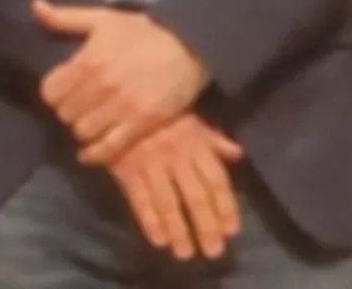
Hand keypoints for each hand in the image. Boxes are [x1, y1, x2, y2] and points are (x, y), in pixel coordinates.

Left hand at [33, 0, 209, 162]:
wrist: (190, 46)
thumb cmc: (143, 32)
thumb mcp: (102, 19)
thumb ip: (65, 18)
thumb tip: (35, 7)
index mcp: (88, 61)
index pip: (50, 91)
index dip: (52, 94)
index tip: (61, 93)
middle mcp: (101, 86)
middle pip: (65, 114)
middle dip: (67, 112)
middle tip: (77, 109)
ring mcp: (122, 106)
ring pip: (83, 132)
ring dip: (82, 130)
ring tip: (89, 123)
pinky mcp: (142, 123)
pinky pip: (109, 147)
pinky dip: (95, 154)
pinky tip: (89, 153)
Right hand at [101, 113, 242, 261]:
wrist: (114, 98)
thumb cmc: (157, 112)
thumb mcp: (189, 118)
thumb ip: (213, 139)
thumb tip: (237, 154)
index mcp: (194, 143)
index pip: (216, 180)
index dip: (226, 206)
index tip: (231, 230)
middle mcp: (176, 156)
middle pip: (195, 196)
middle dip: (205, 226)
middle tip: (212, 251)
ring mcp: (150, 163)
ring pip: (168, 202)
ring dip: (178, 231)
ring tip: (184, 253)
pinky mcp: (126, 169)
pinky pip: (139, 199)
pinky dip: (149, 221)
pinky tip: (158, 240)